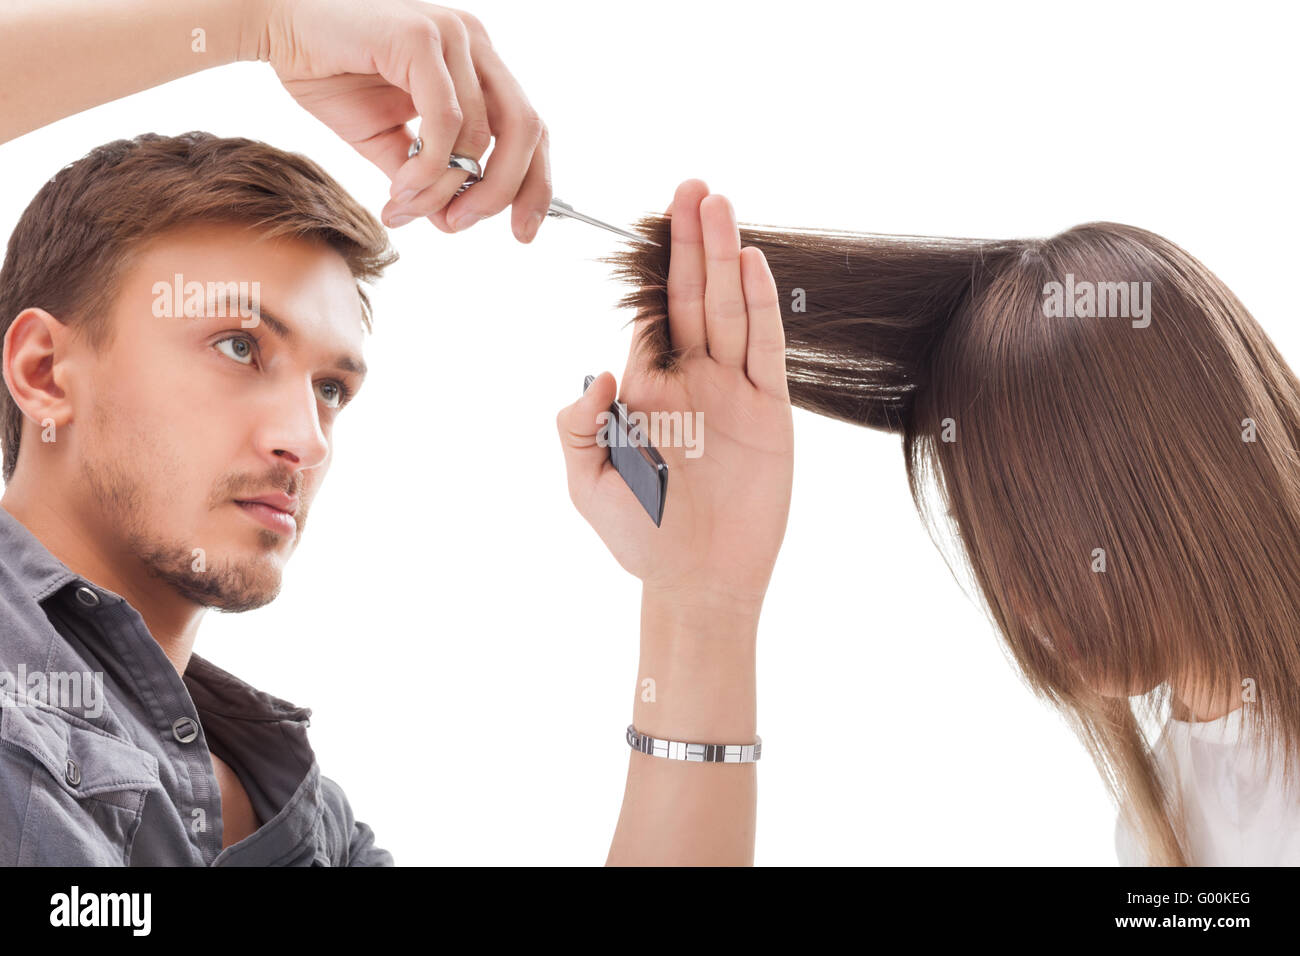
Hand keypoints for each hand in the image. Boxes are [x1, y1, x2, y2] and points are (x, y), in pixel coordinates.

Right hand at [246, 0, 551, 239]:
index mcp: (477, 66)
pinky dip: (428, 166)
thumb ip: (425, 174)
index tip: (523, 232)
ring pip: (479, 136)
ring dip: (445, 188)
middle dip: (502, 192)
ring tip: (407, 207)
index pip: (530, 129)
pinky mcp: (421, 38)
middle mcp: (475, 44)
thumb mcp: (387, 138)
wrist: (273, 27)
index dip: (536, 184)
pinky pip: (445, 122)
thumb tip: (452, 221)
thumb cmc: (330, 72)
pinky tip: (399, 186)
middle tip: (459, 225)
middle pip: (526, 131)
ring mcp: (452, 36)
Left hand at [556, 180, 793, 615]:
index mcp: (647, 388)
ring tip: (719, 205)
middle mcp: (691, 379)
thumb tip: (596, 371)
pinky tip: (751, 264)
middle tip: (692, 187)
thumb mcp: (588, 483)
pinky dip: (760, 306)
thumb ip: (579, 426)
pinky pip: (764, 349)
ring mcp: (732, 391)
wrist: (697, 581)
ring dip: (724, 257)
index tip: (656, 218)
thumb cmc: (638, 535)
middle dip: (691, 243)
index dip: (655, 267)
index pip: (652, 312)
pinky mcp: (768, 411)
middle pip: (692, 297)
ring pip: (729, 311)